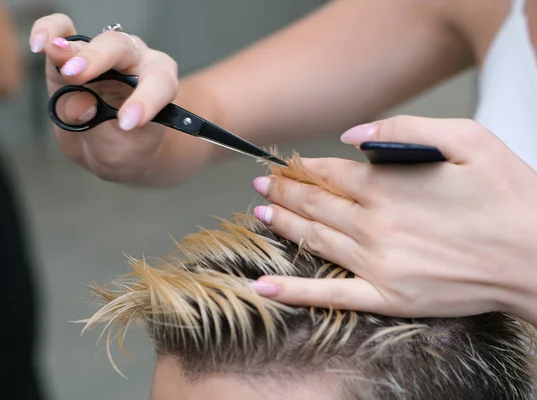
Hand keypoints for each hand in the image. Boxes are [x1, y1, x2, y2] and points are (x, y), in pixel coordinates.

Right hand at [29, 14, 178, 181]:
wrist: (109, 146)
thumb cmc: (125, 146)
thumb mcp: (122, 152)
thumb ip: (102, 131)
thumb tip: (79, 104)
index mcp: (160, 82)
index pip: (159, 82)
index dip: (145, 99)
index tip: (127, 122)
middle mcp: (134, 61)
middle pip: (121, 48)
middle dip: (99, 58)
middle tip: (76, 75)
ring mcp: (102, 56)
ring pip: (90, 41)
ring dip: (71, 51)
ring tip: (55, 57)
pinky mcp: (71, 56)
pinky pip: (61, 31)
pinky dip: (48, 32)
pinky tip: (39, 44)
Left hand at [250, 115, 536, 324]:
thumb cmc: (509, 196)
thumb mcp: (468, 140)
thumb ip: (404, 131)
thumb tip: (354, 135)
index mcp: (389, 186)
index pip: (328, 173)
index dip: (301, 167)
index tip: (283, 164)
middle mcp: (374, 224)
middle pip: (313, 204)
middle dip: (283, 191)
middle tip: (261, 185)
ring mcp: (376, 264)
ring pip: (314, 239)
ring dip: (282, 224)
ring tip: (260, 214)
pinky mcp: (386, 297)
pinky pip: (329, 295)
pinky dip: (293, 290)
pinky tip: (263, 286)